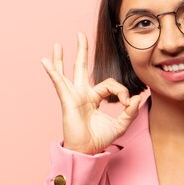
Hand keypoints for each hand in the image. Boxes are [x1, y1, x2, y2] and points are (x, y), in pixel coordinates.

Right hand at [41, 32, 141, 154]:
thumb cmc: (101, 138)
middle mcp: (83, 93)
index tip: (128, 103)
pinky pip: (60, 83)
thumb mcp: (121, 124)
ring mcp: (74, 95)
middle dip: (82, 50)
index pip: (111, 84)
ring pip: (68, 72)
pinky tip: (45, 60)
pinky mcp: (68, 100)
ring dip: (63, 57)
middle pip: (82, 67)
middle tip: (81, 34)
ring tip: (58, 43)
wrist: (87, 150)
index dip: (122, 91)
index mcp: (95, 97)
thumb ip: (131, 112)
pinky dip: (53, 71)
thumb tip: (137, 98)